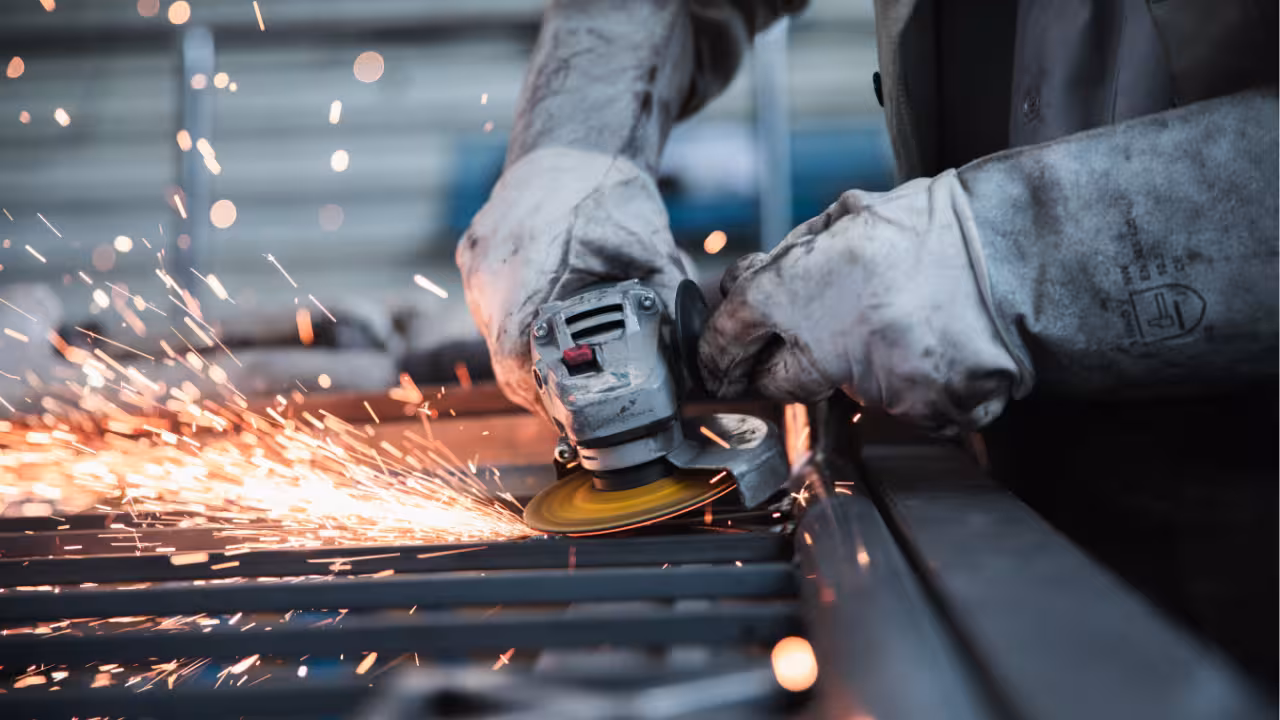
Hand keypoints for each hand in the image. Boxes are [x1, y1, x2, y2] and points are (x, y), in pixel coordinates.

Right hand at [457, 147, 688, 414]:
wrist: (573, 143)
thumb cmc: (609, 193)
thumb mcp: (650, 253)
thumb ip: (668, 310)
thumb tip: (693, 368)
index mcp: (525, 275)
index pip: (517, 365)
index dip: (543, 397)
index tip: (569, 412)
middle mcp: (488, 273)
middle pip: (503, 358)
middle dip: (539, 383)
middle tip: (575, 399)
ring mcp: (475, 264)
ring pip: (494, 335)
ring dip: (527, 355)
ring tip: (564, 363)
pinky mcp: (472, 255)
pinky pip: (490, 306)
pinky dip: (517, 323)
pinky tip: (546, 324)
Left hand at [698, 170, 1031, 433]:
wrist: (1020, 254)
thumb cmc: (933, 231)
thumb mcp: (844, 219)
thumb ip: (786, 259)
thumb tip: (742, 287)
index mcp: (799, 288)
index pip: (730, 335)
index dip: (717, 352)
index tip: (717, 365)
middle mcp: (830, 343)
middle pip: (777, 382)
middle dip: (787, 366)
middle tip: (820, 340)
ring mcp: (877, 386)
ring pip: (845, 393)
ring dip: (861, 369)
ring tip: (903, 324)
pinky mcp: (921, 414)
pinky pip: (899, 410)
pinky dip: (911, 387)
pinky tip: (932, 347)